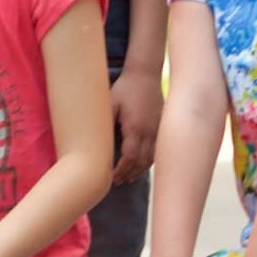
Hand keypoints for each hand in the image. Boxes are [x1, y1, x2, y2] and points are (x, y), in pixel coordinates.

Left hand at [107, 72, 160, 188]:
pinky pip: (157, 150)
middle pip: (142, 162)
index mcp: (136, 128)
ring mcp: (158, 130)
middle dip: (129, 174)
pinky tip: (141, 164)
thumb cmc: (125, 88)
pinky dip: (149, 161)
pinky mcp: (161, 126)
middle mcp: (150, 132)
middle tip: (117, 182)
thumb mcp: (110, 103)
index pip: (130, 158)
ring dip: (140, 170)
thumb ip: (105, 123)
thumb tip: (94, 143)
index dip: (121, 170)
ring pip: (152, 158)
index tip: (112, 177)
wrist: (145, 74)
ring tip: (128, 178)